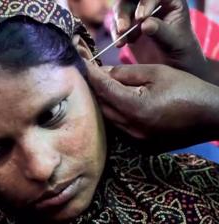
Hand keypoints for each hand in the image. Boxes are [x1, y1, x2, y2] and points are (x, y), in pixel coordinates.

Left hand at [86, 61, 218, 147]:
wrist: (212, 115)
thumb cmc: (187, 88)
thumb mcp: (156, 72)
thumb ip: (125, 73)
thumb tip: (102, 72)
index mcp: (136, 108)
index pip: (104, 89)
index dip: (91, 74)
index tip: (81, 63)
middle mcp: (133, 129)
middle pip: (102, 107)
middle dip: (95, 89)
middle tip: (91, 74)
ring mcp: (137, 141)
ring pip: (109, 120)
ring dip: (104, 104)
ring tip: (102, 88)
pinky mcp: (142, 148)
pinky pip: (120, 130)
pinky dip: (115, 117)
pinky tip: (117, 105)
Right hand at [112, 0, 208, 79]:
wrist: (174, 67)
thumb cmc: (182, 53)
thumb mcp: (176, 43)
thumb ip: (161, 32)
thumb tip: (145, 24)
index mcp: (171, 1)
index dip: (145, 2)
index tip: (141, 18)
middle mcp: (153, 4)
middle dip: (124, 12)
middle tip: (123, 28)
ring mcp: (138, 15)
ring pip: (121, 9)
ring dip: (118, 23)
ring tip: (121, 40)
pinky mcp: (128, 27)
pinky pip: (116, 25)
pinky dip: (116, 34)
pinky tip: (120, 45)